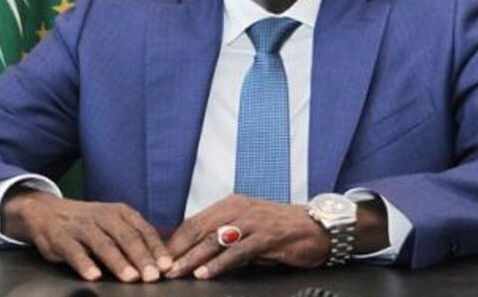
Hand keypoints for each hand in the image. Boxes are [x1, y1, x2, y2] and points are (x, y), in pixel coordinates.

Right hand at [0, 189, 170, 282]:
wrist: (46, 211)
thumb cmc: (88, 224)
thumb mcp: (113, 224)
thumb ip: (134, 239)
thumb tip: (161, 263)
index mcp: (121, 213)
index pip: (143, 231)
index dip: (156, 249)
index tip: (167, 266)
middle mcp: (103, 216)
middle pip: (127, 237)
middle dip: (142, 258)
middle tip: (153, 276)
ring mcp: (82, 226)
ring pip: (103, 244)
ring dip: (118, 262)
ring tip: (130, 277)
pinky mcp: (61, 237)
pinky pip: (74, 251)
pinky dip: (85, 264)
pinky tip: (93, 276)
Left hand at [165, 195, 328, 279]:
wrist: (318, 227)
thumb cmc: (281, 230)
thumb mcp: (249, 228)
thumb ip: (225, 236)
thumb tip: (196, 253)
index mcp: (231, 204)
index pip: (194, 222)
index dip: (175, 242)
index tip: (159, 259)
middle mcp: (239, 208)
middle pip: (199, 229)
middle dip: (177, 251)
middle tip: (160, 269)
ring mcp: (253, 221)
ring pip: (214, 240)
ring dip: (192, 258)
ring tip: (176, 273)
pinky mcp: (267, 237)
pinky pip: (237, 252)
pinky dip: (219, 264)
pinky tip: (206, 273)